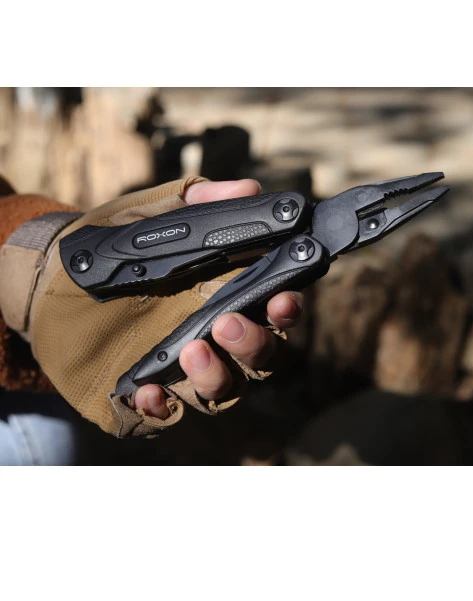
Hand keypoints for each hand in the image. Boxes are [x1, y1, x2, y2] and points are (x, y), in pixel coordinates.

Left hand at [133, 179, 303, 418]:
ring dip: (215, 375)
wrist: (54, 273)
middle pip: (259, 357)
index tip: (281, 299)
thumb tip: (249, 190)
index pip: (274, 310)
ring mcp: (185, 369)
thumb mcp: (155, 212)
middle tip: (225, 322)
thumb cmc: (116, 238)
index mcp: (228, 295)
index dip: (286, 309)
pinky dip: (161, 407)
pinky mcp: (148, 391)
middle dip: (251, 343)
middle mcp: (216, 337)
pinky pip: (166, 413)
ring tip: (190, 349)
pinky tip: (145, 389)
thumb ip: (201, 202)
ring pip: (224, 390)